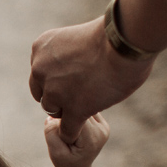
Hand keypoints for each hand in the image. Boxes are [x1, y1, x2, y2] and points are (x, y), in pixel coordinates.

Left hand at [29, 18, 152, 144]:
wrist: (126, 41)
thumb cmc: (113, 34)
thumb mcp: (77, 36)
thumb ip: (68, 53)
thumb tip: (74, 65)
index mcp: (41, 48)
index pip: (40, 74)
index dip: (57, 80)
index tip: (73, 79)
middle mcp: (41, 70)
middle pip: (44, 94)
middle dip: (59, 96)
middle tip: (80, 93)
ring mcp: (55, 91)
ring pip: (54, 112)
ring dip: (68, 112)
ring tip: (86, 106)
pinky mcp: (74, 109)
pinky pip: (67, 130)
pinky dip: (73, 132)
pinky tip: (83, 126)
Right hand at [44, 112, 108, 166]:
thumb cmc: (65, 162)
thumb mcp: (54, 151)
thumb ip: (51, 132)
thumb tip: (53, 112)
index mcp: (91, 139)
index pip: (74, 116)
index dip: (62, 119)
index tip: (58, 132)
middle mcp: (101, 131)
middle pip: (79, 109)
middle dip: (67, 116)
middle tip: (61, 131)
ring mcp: (103, 126)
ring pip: (82, 107)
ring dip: (71, 115)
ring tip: (68, 131)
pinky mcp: (101, 122)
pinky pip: (85, 109)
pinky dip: (76, 115)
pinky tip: (74, 127)